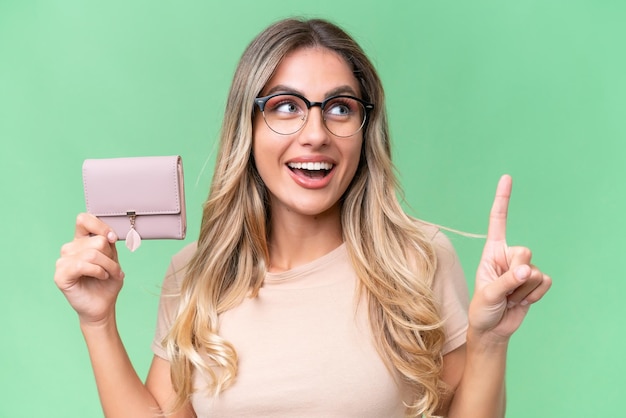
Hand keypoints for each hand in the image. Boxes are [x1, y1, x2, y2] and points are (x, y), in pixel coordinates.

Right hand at [54, 213, 124, 325]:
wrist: (103, 305)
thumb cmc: (107, 282)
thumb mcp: (113, 258)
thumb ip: (109, 243)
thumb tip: (109, 235)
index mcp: (81, 241)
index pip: (84, 220)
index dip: (100, 226)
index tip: (112, 239)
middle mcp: (70, 249)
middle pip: (97, 240)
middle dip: (111, 256)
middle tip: (113, 269)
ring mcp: (63, 261)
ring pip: (93, 253)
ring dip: (108, 266)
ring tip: (109, 275)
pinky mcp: (60, 275)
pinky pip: (82, 265)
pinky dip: (98, 271)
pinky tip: (101, 277)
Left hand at [469, 175, 551, 341]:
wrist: (492, 330)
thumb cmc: (482, 308)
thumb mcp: (488, 293)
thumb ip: (507, 280)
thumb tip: (528, 270)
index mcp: (491, 252)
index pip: (498, 221)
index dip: (502, 200)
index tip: (507, 178)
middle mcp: (508, 257)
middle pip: (524, 253)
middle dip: (516, 273)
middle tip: (504, 288)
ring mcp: (522, 269)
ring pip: (535, 271)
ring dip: (523, 289)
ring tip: (509, 297)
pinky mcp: (534, 283)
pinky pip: (544, 283)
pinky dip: (534, 295)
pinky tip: (521, 301)